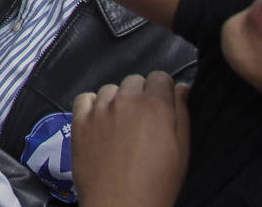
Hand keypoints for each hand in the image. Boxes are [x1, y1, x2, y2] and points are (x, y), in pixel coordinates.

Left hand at [72, 71, 190, 206]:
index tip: (163, 109)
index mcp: (155, 105)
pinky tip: (100, 124)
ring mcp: (99, 109)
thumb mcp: (182, 151)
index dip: (163, 92)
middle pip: (135, 81)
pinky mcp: (79, 121)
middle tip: (143, 122)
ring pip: (110, 89)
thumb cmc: (158, 184)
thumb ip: (182, 113)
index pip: (161, 77)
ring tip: (122, 127)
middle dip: (141, 96)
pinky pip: (85, 99)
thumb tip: (181, 87)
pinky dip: (93, 106)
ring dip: (117, 101)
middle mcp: (126, 100)